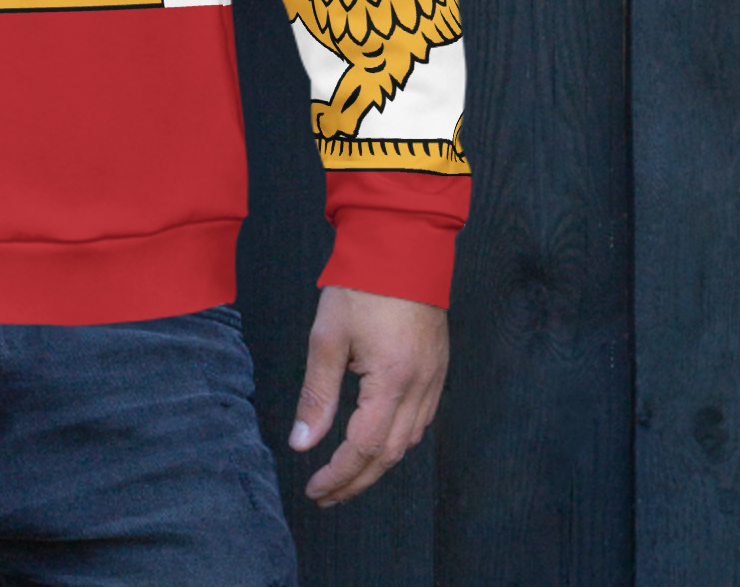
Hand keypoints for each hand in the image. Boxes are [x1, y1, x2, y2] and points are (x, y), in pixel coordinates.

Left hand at [289, 284, 447, 505]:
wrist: (401, 245)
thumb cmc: (361, 285)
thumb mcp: (327, 337)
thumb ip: (317, 395)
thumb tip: (302, 443)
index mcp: (393, 382)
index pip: (364, 448)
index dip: (338, 475)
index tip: (315, 490)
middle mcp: (421, 388)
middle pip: (390, 455)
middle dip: (357, 480)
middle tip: (326, 495)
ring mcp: (434, 380)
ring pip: (408, 441)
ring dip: (377, 465)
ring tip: (345, 476)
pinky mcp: (437, 369)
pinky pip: (419, 421)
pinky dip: (395, 440)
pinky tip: (374, 441)